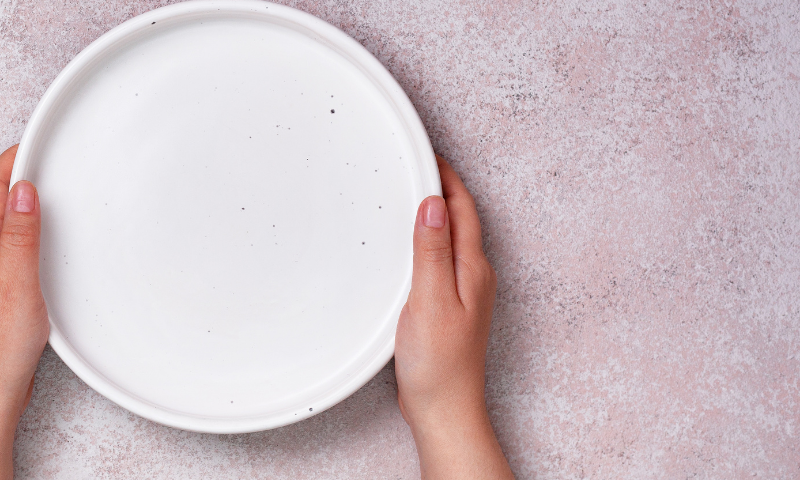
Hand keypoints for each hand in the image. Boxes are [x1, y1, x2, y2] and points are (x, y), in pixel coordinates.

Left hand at [0, 145, 48, 479]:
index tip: (35, 138)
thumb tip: (21, 188)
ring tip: (44, 184)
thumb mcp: (17, 285)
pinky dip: (20, 229)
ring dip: (18, 200)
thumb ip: (19, 235)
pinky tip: (37, 235)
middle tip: (45, 152)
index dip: (12, 159)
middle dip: (16, 172)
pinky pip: (2, 245)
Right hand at [395, 155, 512, 478]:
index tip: (425, 152)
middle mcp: (473, 274)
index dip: (445, 176)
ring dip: (433, 211)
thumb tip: (433, 204)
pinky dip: (426, 238)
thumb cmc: (438, 363)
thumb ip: (432, 251)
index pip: (462, 207)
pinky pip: (440, 256)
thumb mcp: (430, 300)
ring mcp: (463, 290)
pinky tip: (408, 243)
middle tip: (415, 161)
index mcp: (472, 268)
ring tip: (411, 191)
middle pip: (459, 217)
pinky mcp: (449, 304)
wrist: (443, 407)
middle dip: (441, 186)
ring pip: (450, 236)